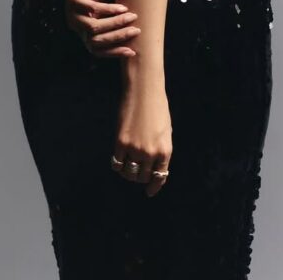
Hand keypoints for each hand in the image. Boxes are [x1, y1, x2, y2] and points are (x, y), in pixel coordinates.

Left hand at [62, 0, 141, 58]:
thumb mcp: (103, 11)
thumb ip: (113, 20)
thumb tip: (137, 28)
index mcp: (83, 32)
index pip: (97, 50)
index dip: (113, 52)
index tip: (131, 52)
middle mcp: (76, 26)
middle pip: (95, 41)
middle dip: (117, 37)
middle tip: (136, 31)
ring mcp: (72, 14)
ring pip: (93, 27)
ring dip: (115, 23)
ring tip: (131, 17)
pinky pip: (90, 8)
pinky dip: (107, 9)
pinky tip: (121, 7)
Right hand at [112, 77, 171, 197]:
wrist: (144, 90)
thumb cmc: (157, 108)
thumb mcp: (165, 131)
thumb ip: (161, 150)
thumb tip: (155, 169)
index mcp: (165, 151)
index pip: (159, 178)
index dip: (153, 187)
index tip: (149, 192)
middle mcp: (151, 153)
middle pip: (142, 177)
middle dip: (140, 177)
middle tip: (137, 172)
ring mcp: (135, 149)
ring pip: (129, 173)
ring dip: (128, 173)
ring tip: (128, 167)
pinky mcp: (121, 142)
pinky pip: (117, 163)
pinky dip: (118, 164)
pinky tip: (119, 160)